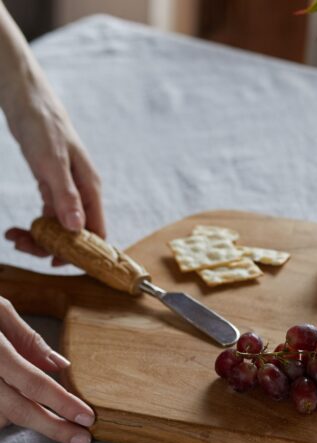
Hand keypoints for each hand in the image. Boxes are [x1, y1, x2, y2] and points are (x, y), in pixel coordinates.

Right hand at [0, 297, 93, 442]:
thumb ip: (28, 338)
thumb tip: (60, 366)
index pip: (32, 382)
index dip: (61, 402)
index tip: (87, 417)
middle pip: (17, 410)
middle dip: (53, 427)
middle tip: (82, 438)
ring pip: (1, 418)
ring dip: (25, 418)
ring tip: (45, 408)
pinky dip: (5, 415)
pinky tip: (15, 403)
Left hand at [4, 80, 105, 263]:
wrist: (27, 100)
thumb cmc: (44, 126)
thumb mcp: (53, 163)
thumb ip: (66, 196)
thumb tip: (76, 229)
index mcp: (90, 189)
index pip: (95, 231)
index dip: (81, 251)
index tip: (57, 262)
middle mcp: (82, 194)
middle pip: (75, 233)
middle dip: (52, 246)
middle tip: (24, 247)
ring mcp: (67, 191)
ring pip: (59, 227)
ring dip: (39, 238)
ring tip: (14, 238)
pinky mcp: (52, 187)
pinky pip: (47, 216)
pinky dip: (34, 225)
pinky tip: (16, 229)